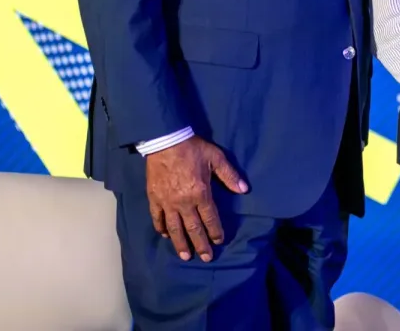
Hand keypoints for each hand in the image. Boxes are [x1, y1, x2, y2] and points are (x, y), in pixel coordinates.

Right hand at [145, 136, 248, 261]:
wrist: (165, 140)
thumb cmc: (193, 148)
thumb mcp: (216, 158)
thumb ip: (230, 175)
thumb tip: (244, 189)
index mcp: (201, 193)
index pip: (210, 218)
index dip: (216, 231)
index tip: (219, 242)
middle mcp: (184, 202)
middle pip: (193, 228)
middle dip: (200, 244)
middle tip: (205, 258)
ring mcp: (167, 202)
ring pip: (174, 228)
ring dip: (180, 243)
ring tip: (185, 256)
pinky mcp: (154, 198)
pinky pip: (157, 217)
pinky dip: (161, 228)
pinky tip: (165, 236)